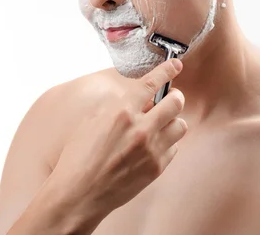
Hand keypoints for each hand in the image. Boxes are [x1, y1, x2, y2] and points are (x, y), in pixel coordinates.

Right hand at [49, 59, 187, 217]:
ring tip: (161, 124)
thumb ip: (118, 107)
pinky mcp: (157, 168)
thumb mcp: (92, 121)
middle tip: (170, 97)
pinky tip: (154, 145)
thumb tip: (138, 100)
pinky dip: (168, 142)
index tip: (176, 65)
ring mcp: (151, 150)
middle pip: (176, 103)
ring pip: (180, 125)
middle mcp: (141, 129)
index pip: (152, 83)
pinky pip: (174, 148)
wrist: (79, 194)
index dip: (167, 70)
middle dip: (175, 96)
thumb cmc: (78, 157)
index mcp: (122, 112)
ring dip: (173, 121)